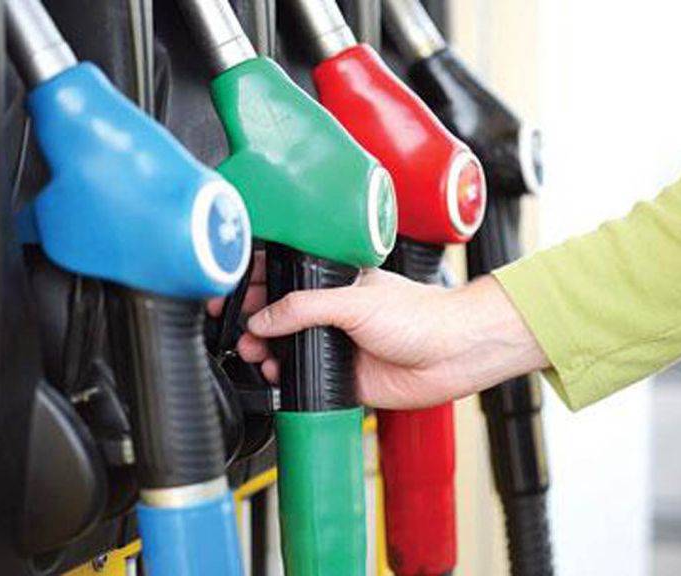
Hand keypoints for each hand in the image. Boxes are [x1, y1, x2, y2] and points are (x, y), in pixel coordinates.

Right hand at [209, 252, 548, 408]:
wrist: (452, 356)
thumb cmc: (421, 315)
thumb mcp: (355, 300)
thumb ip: (304, 308)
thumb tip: (263, 317)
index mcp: (335, 281)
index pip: (284, 274)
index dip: (253, 279)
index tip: (228, 290)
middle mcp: (332, 310)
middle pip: (276, 311)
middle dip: (249, 317)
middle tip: (231, 324)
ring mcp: (335, 343)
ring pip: (285, 345)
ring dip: (262, 348)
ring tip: (252, 351)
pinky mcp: (340, 375)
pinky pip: (301, 376)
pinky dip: (282, 377)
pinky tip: (274, 374)